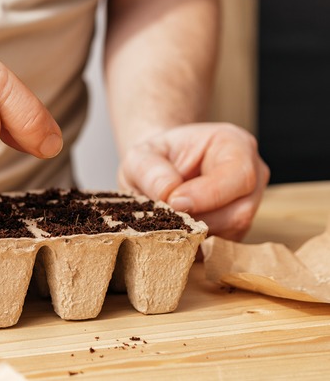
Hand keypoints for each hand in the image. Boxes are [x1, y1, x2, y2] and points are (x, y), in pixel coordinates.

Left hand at [117, 123, 269, 240]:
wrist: (155, 172)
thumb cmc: (154, 159)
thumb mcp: (141, 156)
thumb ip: (151, 171)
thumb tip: (169, 194)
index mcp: (235, 145)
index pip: (239, 176)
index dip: (208, 195)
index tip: (174, 202)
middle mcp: (251, 176)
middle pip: (240, 212)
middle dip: (198, 220)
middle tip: (164, 217)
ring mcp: (248, 206)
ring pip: (230, 234)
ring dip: (194, 234)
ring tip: (165, 221)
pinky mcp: (236, 230)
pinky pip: (220, 248)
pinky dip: (194, 245)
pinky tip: (173, 232)